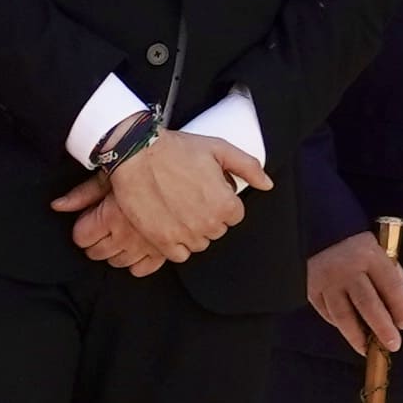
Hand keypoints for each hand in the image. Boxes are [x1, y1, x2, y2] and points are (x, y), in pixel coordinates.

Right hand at [54, 125, 260, 267]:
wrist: (135, 154)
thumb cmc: (176, 149)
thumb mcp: (218, 148)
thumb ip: (248, 166)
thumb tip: (267, 184)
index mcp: (225, 203)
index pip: (234, 215)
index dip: (221, 202)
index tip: (206, 191)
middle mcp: (207, 223)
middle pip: (217, 230)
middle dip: (207, 216)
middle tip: (189, 197)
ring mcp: (184, 234)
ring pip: (199, 243)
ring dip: (192, 230)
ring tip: (177, 208)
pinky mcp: (162, 240)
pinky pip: (179, 254)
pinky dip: (176, 244)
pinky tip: (169, 224)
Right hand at [304, 230, 402, 358]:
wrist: (318, 230)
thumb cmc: (356, 245)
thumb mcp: (378, 251)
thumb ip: (389, 275)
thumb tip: (396, 308)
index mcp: (370, 255)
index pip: (390, 286)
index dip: (400, 308)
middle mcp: (347, 268)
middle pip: (368, 305)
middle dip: (382, 328)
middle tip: (392, 345)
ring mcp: (326, 280)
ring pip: (343, 315)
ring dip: (357, 336)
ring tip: (367, 349)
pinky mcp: (310, 288)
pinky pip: (327, 312)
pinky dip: (338, 324)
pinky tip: (349, 331)